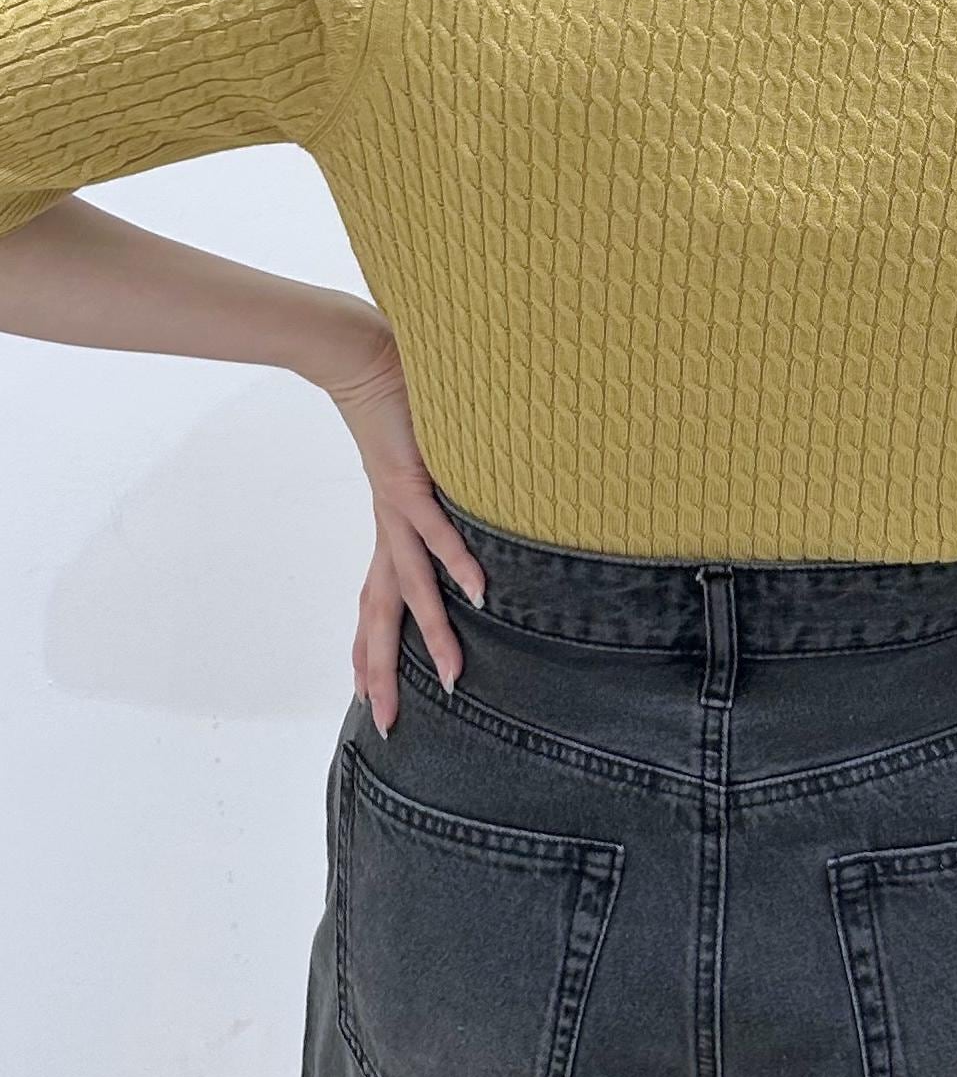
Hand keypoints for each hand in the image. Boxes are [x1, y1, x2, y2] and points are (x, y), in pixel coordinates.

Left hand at [319, 297, 485, 736]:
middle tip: (389, 725)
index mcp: (389, 525)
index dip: (372, 649)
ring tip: (457, 676)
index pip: (377, 600)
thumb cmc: (393, 397)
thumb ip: (439, 478)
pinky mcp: (411, 478)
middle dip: (385, 671)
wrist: (357, 351)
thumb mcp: (419, 454)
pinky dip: (459, 560)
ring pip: (414, 584)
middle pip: (384, 612)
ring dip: (434, 633)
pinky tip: (479, 592)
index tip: (367, 696)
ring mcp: (398, 506)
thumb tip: (463, 491)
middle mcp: (389, 526)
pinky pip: (438, 528)